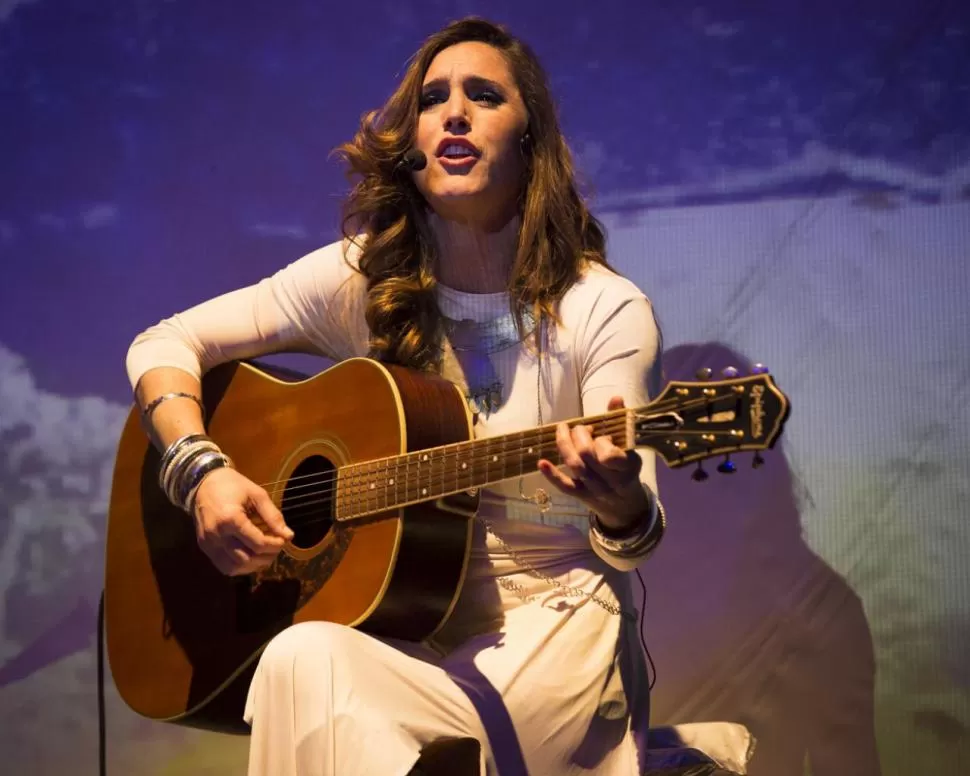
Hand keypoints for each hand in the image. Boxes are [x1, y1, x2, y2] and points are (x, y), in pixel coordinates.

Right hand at [191, 467, 293, 575]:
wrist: (203, 483)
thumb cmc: (233, 485)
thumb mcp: (257, 494)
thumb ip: (273, 516)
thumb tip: (289, 536)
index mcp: (230, 519)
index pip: (258, 544)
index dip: (275, 545)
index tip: (283, 539)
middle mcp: (217, 534)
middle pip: (247, 559)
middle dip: (266, 556)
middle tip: (276, 547)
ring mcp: (208, 543)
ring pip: (234, 567)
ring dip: (253, 565)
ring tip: (264, 553)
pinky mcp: (204, 547)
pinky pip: (223, 566)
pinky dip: (239, 566)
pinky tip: (250, 557)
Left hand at [537, 396, 651, 530]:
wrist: (625, 506)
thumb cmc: (626, 469)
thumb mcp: (630, 448)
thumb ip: (620, 422)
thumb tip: (616, 398)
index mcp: (626, 466)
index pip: (610, 455)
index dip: (602, 441)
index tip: (600, 432)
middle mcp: (610, 480)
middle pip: (587, 455)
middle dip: (580, 435)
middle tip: (581, 429)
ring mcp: (594, 489)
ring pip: (575, 466)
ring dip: (565, 445)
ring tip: (563, 430)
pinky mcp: (581, 496)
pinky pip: (565, 486)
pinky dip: (552, 474)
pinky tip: (541, 462)